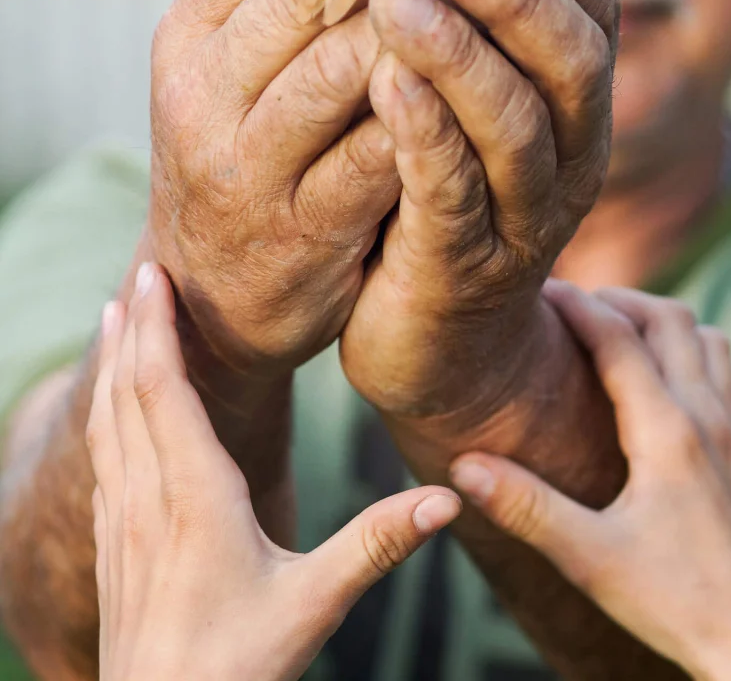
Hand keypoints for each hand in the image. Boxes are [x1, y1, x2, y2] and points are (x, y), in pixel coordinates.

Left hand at [86, 264, 460, 680]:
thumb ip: (378, 543)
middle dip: (132, 325)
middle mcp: (146, 498)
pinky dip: (105, 409)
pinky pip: (100, 456)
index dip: (155, 327)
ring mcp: (119, 522)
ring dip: (111, 360)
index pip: (162, 389)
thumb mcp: (315, 603)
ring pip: (106, 420)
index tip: (152, 275)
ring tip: (113, 313)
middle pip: (128, 390)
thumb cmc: (238, 668)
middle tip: (139, 271)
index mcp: (194, 496)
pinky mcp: (110, 544)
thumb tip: (449, 499)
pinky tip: (111, 404)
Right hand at [147, 0, 400, 376]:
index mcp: (185, 36)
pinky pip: (377, 157)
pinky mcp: (302, 229)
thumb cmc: (239, 152)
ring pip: (343, 71)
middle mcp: (200, 96)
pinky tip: (483, 81)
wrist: (209, 291)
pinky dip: (431, 114)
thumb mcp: (228, 69)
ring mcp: (247, 167)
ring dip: (424, 26)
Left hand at [340, 0, 617, 418]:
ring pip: (515, 128)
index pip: (594, 21)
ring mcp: (521, 221)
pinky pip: (451, 192)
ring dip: (461, 55)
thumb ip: (476, 36)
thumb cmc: (445, 203)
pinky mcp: (462, 268)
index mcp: (575, 114)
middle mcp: (568, 164)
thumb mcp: (477, 117)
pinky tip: (386, 82)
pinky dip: (424, 133)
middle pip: (572, 67)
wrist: (439, 344)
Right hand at [452, 283, 730, 680]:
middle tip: (576, 309)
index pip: (617, 338)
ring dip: (664, 325)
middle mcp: (707, 418)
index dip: (575, 304)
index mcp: (666, 432)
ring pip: (709, 341)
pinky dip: (699, 364)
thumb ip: (523, 506)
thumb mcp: (587, 558)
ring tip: (620, 337)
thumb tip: (462, 465)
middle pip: (670, 319)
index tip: (539, 290)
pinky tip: (671, 392)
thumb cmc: (671, 603)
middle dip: (620, 301)